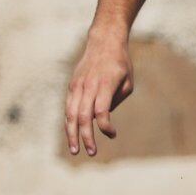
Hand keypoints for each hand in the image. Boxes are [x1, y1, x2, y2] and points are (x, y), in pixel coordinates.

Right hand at [65, 27, 135, 156]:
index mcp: (105, 84)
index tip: (113, 134)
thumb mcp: (127, 82)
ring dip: (72, 134)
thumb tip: (102, 118)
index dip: (106, 126)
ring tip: (75, 150)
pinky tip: (72, 135)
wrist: (104, 41)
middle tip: (91, 153)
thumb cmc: (120, 64)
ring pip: (70, 114)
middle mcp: (88, 85)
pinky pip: (68, 107)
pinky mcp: (72, 86)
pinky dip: (69, 123)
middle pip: (83, 116)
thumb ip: (116, 100)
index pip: (101, 111)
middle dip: (86, 137)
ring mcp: (77, 85)